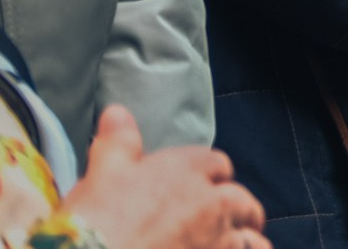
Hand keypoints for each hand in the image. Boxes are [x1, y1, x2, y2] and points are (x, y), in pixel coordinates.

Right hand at [60, 106, 268, 248]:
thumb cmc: (97, 219)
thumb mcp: (102, 172)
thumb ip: (118, 141)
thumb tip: (117, 112)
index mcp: (187, 170)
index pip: (216, 164)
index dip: (211, 175)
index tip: (205, 185)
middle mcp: (211, 201)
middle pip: (240, 200)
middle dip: (235, 208)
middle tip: (224, 218)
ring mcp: (219, 237)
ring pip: (250, 236)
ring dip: (245, 238)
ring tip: (236, 244)